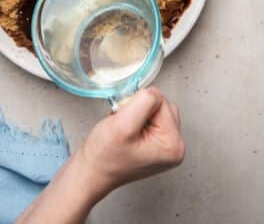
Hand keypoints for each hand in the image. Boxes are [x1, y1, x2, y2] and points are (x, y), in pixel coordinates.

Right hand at [16, 87, 183, 223]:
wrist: (90, 172)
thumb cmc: (104, 156)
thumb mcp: (124, 123)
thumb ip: (144, 101)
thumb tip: (154, 92)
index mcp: (173, 144)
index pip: (162, 102)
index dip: (139, 105)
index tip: (126, 120)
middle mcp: (175, 146)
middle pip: (161, 105)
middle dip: (139, 108)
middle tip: (123, 124)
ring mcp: (166, 146)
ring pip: (155, 109)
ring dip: (136, 112)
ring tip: (124, 128)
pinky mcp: (156, 143)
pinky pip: (149, 117)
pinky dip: (135, 118)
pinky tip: (126, 130)